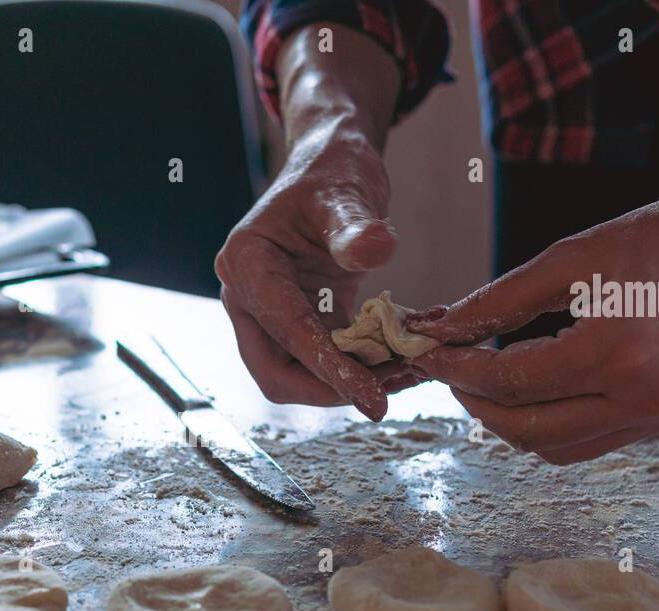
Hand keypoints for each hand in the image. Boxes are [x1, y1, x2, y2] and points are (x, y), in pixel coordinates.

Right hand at [216, 25, 410, 420]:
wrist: (330, 163)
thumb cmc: (332, 171)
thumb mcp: (345, 192)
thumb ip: (355, 225)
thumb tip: (377, 249)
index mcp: (248, 265)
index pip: (286, 332)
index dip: (329, 370)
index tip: (373, 400)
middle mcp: (248, 297)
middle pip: (277, 373)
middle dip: (334, 389)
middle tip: (394, 390)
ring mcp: (270, 313)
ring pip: (302, 373)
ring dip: (354, 381)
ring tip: (411, 370)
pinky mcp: (299, 320)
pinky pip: (326, 358)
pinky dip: (364, 364)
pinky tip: (407, 353)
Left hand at [408, 150, 658, 462]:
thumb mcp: (581, 254)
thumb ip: (503, 298)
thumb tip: (442, 325)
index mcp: (618, 352)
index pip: (509, 382)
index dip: (455, 367)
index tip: (423, 348)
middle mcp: (643, 399)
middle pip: (524, 429)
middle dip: (474, 399)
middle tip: (449, 363)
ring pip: (554, 448)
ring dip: (509, 420)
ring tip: (486, 376)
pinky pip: (591, 442)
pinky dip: (551, 422)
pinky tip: (536, 384)